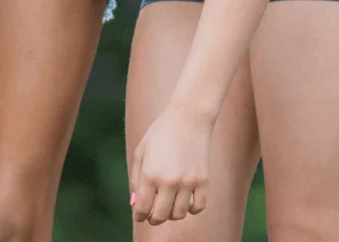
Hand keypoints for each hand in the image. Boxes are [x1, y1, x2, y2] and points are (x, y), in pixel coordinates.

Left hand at [130, 104, 210, 225]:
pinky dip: (191, 209)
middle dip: (154, 219)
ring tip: (168, 205)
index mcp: (149, 174)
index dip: (139, 215)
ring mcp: (187, 183)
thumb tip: (135, 202)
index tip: (140, 216)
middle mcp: (168, 181)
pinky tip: (185, 201)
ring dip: (172, 214)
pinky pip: (198, 208)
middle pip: (160, 216)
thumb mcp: (141, 152)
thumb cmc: (160, 134)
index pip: (143, 208)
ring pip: (179, 214)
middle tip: (152, 215)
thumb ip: (135, 178)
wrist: (187, 119)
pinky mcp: (203, 181)